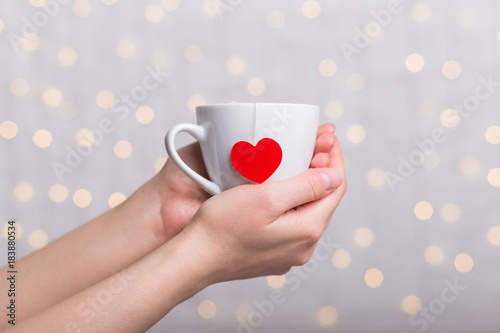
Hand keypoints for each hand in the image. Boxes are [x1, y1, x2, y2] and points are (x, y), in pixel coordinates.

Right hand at [180, 133, 345, 282]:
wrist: (194, 259)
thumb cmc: (223, 227)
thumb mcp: (268, 197)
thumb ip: (307, 186)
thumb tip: (335, 177)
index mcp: (307, 230)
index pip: (336, 187)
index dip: (333, 158)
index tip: (327, 137)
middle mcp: (303, 247)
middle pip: (322, 199)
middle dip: (319, 170)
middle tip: (310, 145)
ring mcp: (288, 254)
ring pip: (305, 211)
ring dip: (303, 186)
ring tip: (293, 163)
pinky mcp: (272, 255)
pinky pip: (289, 223)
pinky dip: (288, 203)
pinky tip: (275, 191)